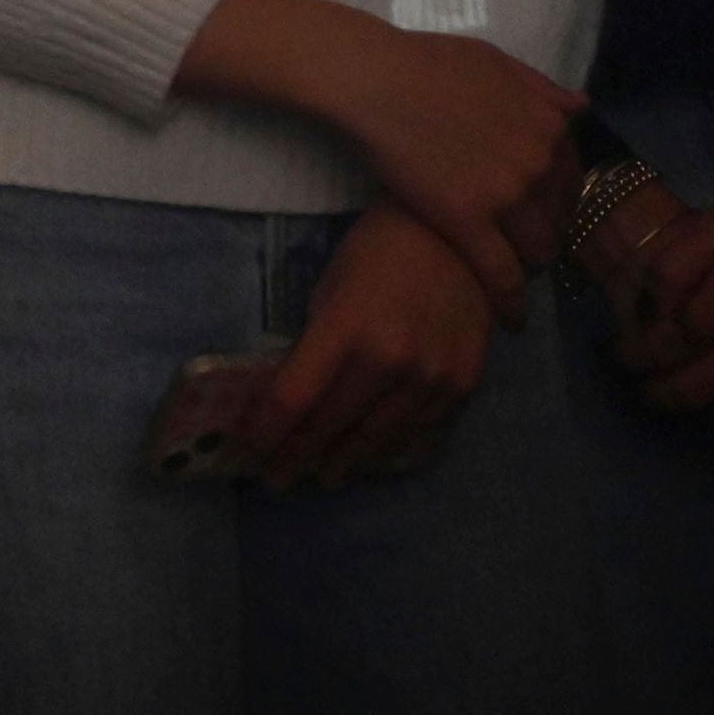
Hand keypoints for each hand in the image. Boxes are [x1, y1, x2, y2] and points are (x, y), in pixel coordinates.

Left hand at [247, 201, 491, 487]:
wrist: (459, 237)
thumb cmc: (378, 253)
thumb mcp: (329, 289)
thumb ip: (315, 345)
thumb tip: (293, 395)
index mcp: (344, 330)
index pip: (294, 399)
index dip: (268, 430)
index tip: (250, 449)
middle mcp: (389, 362)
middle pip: (333, 426)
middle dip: (299, 455)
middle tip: (278, 477)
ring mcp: (431, 378)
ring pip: (378, 439)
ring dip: (347, 462)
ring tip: (325, 476)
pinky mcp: (464, 385)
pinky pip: (423, 433)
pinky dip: (394, 451)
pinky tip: (376, 460)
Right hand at [325, 25, 586, 315]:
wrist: (373, 78)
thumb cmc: (426, 62)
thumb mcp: (497, 62)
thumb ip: (542, 88)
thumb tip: (580, 107)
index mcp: (550, 126)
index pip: (571, 181)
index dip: (555, 202)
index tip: (539, 214)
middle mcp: (539, 163)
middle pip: (558, 220)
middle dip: (544, 235)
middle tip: (519, 244)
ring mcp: (505, 196)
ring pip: (536, 251)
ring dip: (528, 267)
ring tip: (509, 273)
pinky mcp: (467, 222)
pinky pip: (501, 274)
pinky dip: (510, 302)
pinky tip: (510, 319)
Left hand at [614, 144, 713, 427]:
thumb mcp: (711, 224)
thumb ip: (671, 268)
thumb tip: (643, 311)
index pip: (667, 347)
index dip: (636, 356)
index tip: (620, 357)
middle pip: (696, 389)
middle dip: (657, 393)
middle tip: (640, 390)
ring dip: (701, 410)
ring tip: (680, 398)